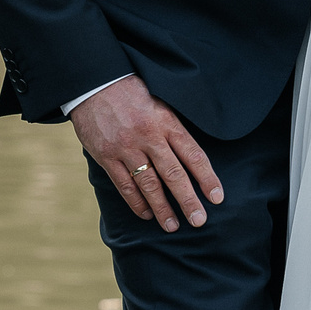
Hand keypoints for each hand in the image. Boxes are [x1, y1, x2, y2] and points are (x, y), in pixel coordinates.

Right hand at [69, 76, 223, 231]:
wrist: (93, 83)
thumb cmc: (131, 93)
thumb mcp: (160, 102)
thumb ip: (173, 129)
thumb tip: (193, 158)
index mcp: (166, 121)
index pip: (193, 155)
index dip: (207, 178)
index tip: (217, 198)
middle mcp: (148, 136)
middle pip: (173, 174)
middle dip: (188, 200)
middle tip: (199, 220)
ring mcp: (126, 147)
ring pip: (148, 184)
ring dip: (162, 208)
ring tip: (172, 225)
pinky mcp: (106, 156)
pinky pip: (124, 185)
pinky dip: (136, 202)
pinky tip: (146, 213)